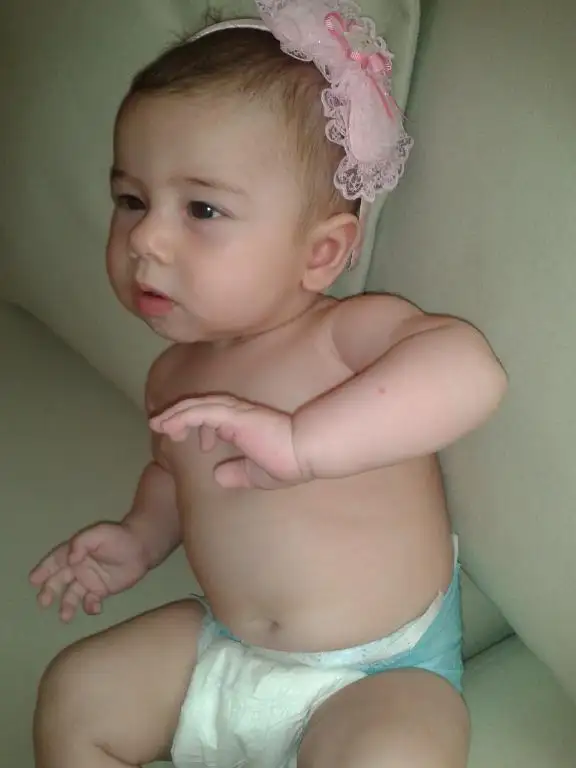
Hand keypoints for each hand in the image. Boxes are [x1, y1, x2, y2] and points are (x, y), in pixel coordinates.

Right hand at [29, 522, 149, 621]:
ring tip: (65, 616)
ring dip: (67, 605)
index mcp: (75, 552)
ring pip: (72, 595)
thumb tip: (70, 560)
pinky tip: (94, 608)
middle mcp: (78, 568)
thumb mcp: (99, 533)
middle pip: (59, 581)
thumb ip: (81, 543)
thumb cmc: (119, 537)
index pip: (55, 561)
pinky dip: (90, 607)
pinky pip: (91, 602)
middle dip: (49, 591)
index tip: (33, 580)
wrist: (143, 548)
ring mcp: (89, 580)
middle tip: (43, 602)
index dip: (43, 570)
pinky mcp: (101, 591)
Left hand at [149, 395, 310, 488]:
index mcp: (244, 425)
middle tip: (161, 426)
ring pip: (198, 405)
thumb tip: (218, 476)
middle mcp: (238, 413)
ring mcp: (235, 412)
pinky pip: (201, 412)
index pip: (216, 418)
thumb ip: (239, 473)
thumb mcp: (258, 474)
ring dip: (175, 414)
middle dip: (180, 415)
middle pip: (202, 407)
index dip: (203, 428)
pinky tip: (168, 426)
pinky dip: (182, 416)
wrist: (306, 452)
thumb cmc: (289, 462)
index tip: (200, 447)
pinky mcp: (233, 415)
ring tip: (156, 424)